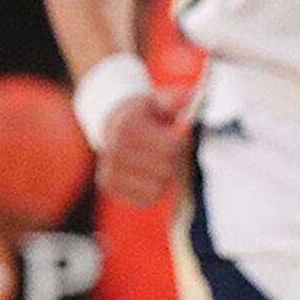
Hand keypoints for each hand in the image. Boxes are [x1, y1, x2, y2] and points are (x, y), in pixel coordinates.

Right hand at [96, 82, 194, 210]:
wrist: (116, 120)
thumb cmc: (148, 112)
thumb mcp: (163, 100)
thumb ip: (179, 103)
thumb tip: (192, 110)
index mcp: (127, 125)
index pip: (171, 147)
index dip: (183, 143)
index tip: (181, 135)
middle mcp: (113, 149)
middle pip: (166, 170)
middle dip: (177, 161)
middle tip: (175, 150)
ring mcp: (108, 169)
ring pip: (157, 188)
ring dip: (167, 178)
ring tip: (163, 161)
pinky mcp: (109, 186)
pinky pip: (146, 199)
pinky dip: (155, 190)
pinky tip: (152, 174)